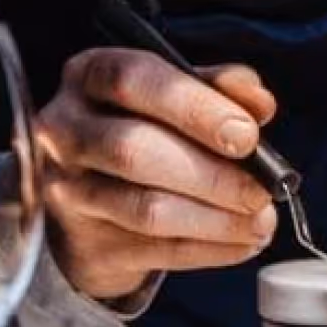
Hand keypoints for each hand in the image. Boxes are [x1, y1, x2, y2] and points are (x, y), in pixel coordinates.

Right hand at [34, 50, 278, 300]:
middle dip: (212, 174)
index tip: (246, 135)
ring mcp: (68, 192)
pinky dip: (210, 248)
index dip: (195, 107)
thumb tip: (259, 103)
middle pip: (134, 151)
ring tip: (261, 221)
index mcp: (89, 76)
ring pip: (147, 209)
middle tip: (261, 190)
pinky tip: (242, 241)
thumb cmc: (146, 128)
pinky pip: (157, 251)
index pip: (134, 81)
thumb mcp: (177, 95)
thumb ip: (220, 88)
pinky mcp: (87, 244)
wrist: (95, 196)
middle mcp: (65, 130)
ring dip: (217, 219)